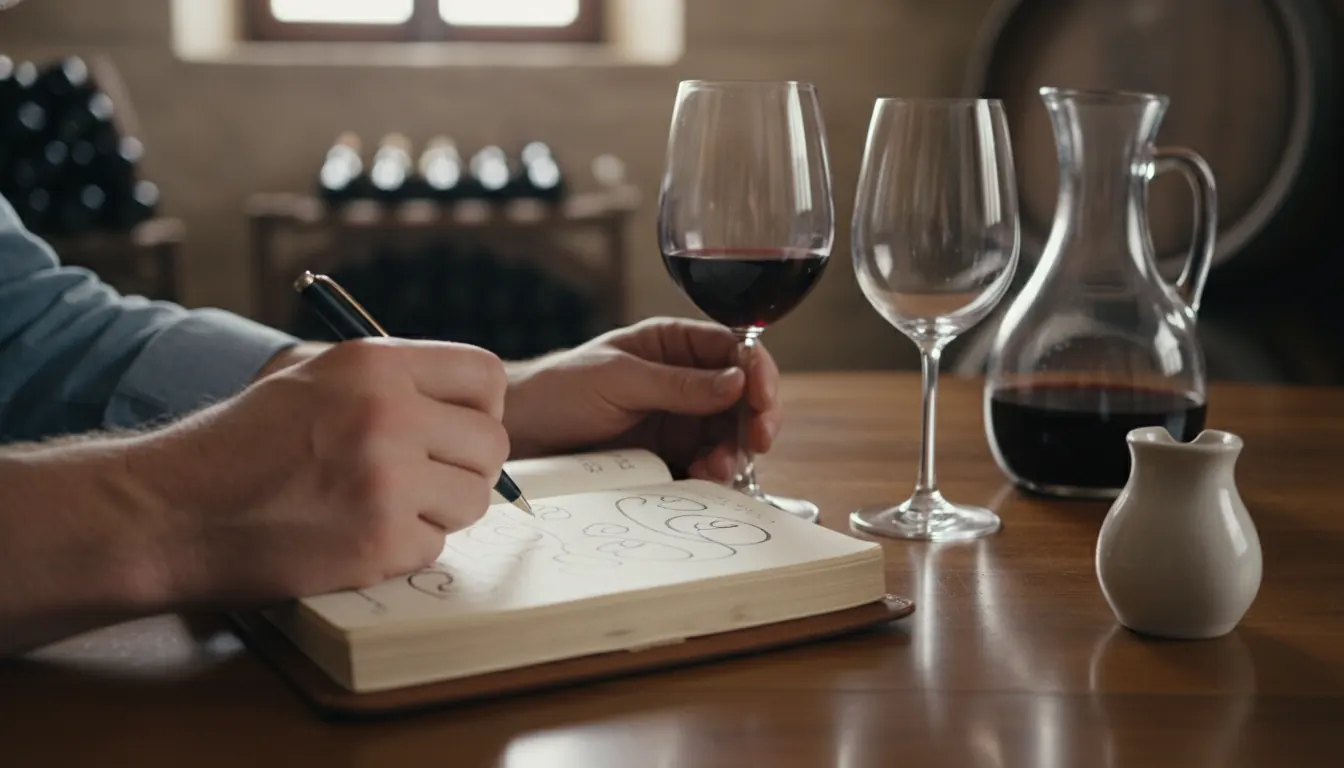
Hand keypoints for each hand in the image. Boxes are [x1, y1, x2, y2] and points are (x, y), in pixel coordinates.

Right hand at [131, 338, 509, 601]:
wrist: (171, 510)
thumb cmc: (242, 443)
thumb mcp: (313, 377)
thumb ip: (392, 381)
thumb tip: (470, 408)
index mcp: (375, 363)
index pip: (487, 376)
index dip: (481, 408)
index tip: (459, 429)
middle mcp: (389, 414)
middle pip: (492, 444)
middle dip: (466, 466)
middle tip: (426, 479)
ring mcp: (388, 480)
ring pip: (473, 500)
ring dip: (440, 511)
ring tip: (382, 506)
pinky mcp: (380, 541)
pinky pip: (435, 546)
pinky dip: (403, 549)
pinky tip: (353, 535)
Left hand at [503, 317, 781, 480]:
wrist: (518, 434)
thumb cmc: (559, 390)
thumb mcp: (619, 379)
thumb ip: (679, 384)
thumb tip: (738, 381)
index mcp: (674, 345)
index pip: (736, 350)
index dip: (758, 371)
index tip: (762, 398)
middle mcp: (685, 381)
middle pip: (744, 397)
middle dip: (756, 418)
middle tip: (758, 440)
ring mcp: (679, 422)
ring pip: (729, 435)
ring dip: (733, 452)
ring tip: (715, 467)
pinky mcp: (669, 458)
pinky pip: (705, 466)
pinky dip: (712, 475)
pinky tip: (702, 478)